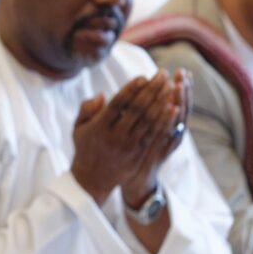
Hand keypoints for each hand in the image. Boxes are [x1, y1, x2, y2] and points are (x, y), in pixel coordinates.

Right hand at [71, 72, 179, 204]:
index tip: (143, 76)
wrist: (92, 179)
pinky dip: (165, 120)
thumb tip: (104, 94)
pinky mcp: (139, 153)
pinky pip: (154, 134)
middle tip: (162, 75)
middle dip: (151, 90)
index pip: (118, 103)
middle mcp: (115, 135)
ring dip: (161, 101)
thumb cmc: (86, 147)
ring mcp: (128, 145)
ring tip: (171, 86)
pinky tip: (173, 108)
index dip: (131, 89)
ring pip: (148, 120)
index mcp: (99, 126)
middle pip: (137, 109)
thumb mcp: (78, 127)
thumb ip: (88, 108)